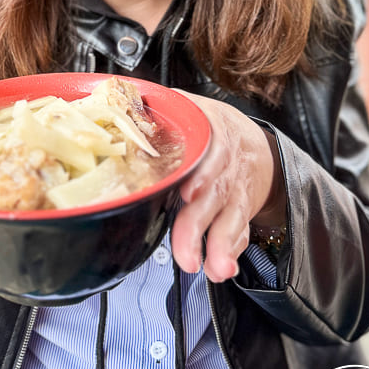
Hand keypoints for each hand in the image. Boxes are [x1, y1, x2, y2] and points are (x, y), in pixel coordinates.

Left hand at [170, 91, 285, 281]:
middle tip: (186, 253)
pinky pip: (240, 231)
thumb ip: (155, 111)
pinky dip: (232, 251)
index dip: (199, 172)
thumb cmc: (209, 128)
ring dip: (221, 245)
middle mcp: (224, 164)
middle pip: (213, 194)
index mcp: (209, 134)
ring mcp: (233, 190)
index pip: (207, 151)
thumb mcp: (188, 110)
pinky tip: (223, 268)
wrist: (253, 142)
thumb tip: (115, 100)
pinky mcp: (239, 211)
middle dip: (198, 225)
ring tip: (213, 267)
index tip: (188, 192)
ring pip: (230, 218)